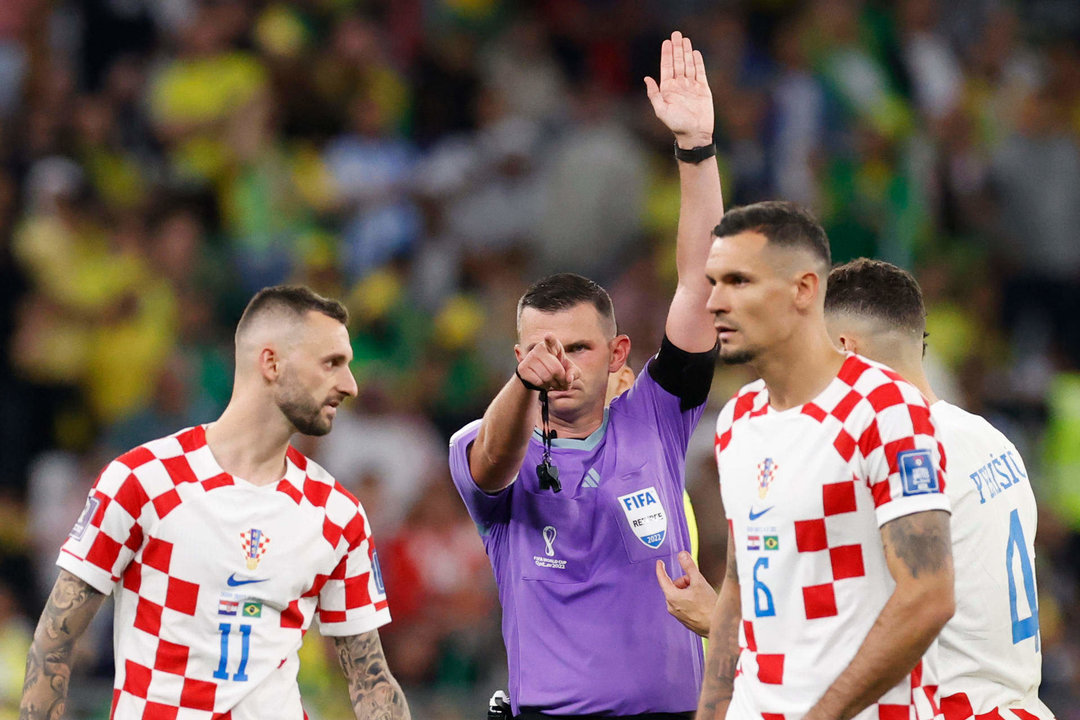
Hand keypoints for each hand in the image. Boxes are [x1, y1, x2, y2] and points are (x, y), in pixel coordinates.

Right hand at [516, 334, 580, 391]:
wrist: (539, 373)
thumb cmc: (558, 368)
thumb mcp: (569, 369)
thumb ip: (574, 373)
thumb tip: (569, 379)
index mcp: (553, 345)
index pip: (551, 340)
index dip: (550, 338)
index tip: (548, 336)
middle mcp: (539, 348)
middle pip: (555, 370)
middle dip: (561, 380)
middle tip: (562, 383)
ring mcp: (530, 357)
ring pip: (546, 377)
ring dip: (553, 385)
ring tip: (554, 383)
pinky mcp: (523, 368)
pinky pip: (538, 381)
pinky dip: (544, 386)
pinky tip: (544, 383)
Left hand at [644, 31, 713, 147]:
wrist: (695, 134)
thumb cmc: (676, 125)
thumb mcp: (661, 111)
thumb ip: (654, 94)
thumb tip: (647, 78)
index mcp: (668, 89)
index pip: (667, 67)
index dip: (667, 54)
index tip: (666, 42)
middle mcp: (679, 85)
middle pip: (678, 62)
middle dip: (677, 48)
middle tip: (676, 34)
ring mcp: (691, 86)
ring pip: (688, 65)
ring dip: (687, 52)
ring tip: (685, 39)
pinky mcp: (703, 89)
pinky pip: (700, 72)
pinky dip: (698, 62)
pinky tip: (695, 53)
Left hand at [656, 551, 717, 636]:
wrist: (717, 625)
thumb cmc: (708, 605)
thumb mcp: (699, 581)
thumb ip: (689, 566)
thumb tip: (681, 554)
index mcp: (672, 596)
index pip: (662, 579)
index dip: (661, 569)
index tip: (660, 563)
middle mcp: (671, 607)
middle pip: (675, 587)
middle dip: (685, 582)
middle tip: (697, 585)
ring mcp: (677, 615)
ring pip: (679, 596)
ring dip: (688, 591)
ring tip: (701, 596)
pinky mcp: (684, 620)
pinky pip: (683, 605)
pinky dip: (690, 601)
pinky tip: (701, 604)